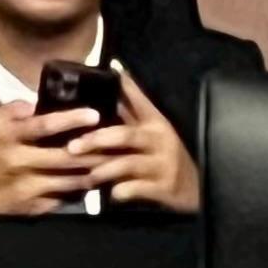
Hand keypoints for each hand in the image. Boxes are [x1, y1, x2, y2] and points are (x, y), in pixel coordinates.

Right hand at [0, 101, 106, 216]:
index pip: (44, 126)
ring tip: (113, 163)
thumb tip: (38, 101)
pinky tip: (92, 183)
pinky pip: (63, 199)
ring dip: (93, 172)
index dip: (72, 119)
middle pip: (65, 157)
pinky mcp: (31, 208)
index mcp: (8, 137)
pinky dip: (80, 191)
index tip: (94, 114)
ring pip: (70, 181)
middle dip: (94, 150)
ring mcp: (26, 188)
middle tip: (116, 142)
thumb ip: (13, 110)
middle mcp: (18, 163)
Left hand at [79, 65, 200, 211]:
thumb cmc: (164, 158)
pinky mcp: (162, 187)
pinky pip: (135, 189)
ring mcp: (162, 164)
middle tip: (72, 147)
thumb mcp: (152, 132)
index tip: (108, 73)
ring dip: (102, 170)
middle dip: (96, 140)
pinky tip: (110, 194)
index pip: (138, 100)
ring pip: (127, 163)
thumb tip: (112, 80)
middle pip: (125, 135)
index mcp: (155, 123)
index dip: (124, 86)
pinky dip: (120, 191)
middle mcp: (159, 140)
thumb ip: (131, 112)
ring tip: (86, 177)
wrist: (195, 190)